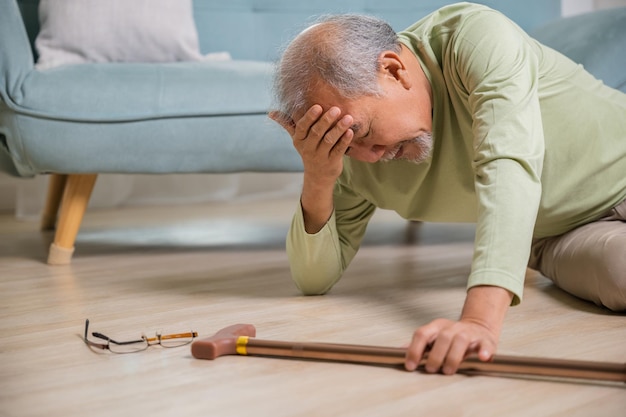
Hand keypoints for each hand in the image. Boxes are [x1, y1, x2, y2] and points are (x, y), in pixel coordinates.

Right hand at [270, 105, 354, 232]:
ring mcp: (320, 156)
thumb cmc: (308, 150)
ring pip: (329, 140)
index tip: (318, 107)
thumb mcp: (297, 138)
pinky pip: (339, 150)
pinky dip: (345, 141)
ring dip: (339, 128)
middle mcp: (308, 148)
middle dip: (326, 120)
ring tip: (348, 118)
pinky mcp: (332, 162)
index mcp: (299, 140)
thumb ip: (287, 124)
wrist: (317, 176)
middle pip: (317, 132)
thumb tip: (271, 113)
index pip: (302, 127)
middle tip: (336, 109)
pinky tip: (350, 132)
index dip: (310, 117)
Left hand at [405, 286, 512, 374]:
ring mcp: (468, 333)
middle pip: (442, 338)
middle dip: (435, 355)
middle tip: (431, 369)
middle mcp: (452, 327)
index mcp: (437, 326)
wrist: (478, 327)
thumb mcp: (433, 337)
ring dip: (453, 357)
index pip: (422, 334)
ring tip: (447, 370)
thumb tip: (399, 350)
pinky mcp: (484, 340)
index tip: (410, 366)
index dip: (414, 350)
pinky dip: (484, 351)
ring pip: (460, 340)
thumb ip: (419, 344)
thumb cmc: (452, 337)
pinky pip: (484, 344)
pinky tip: (483, 358)